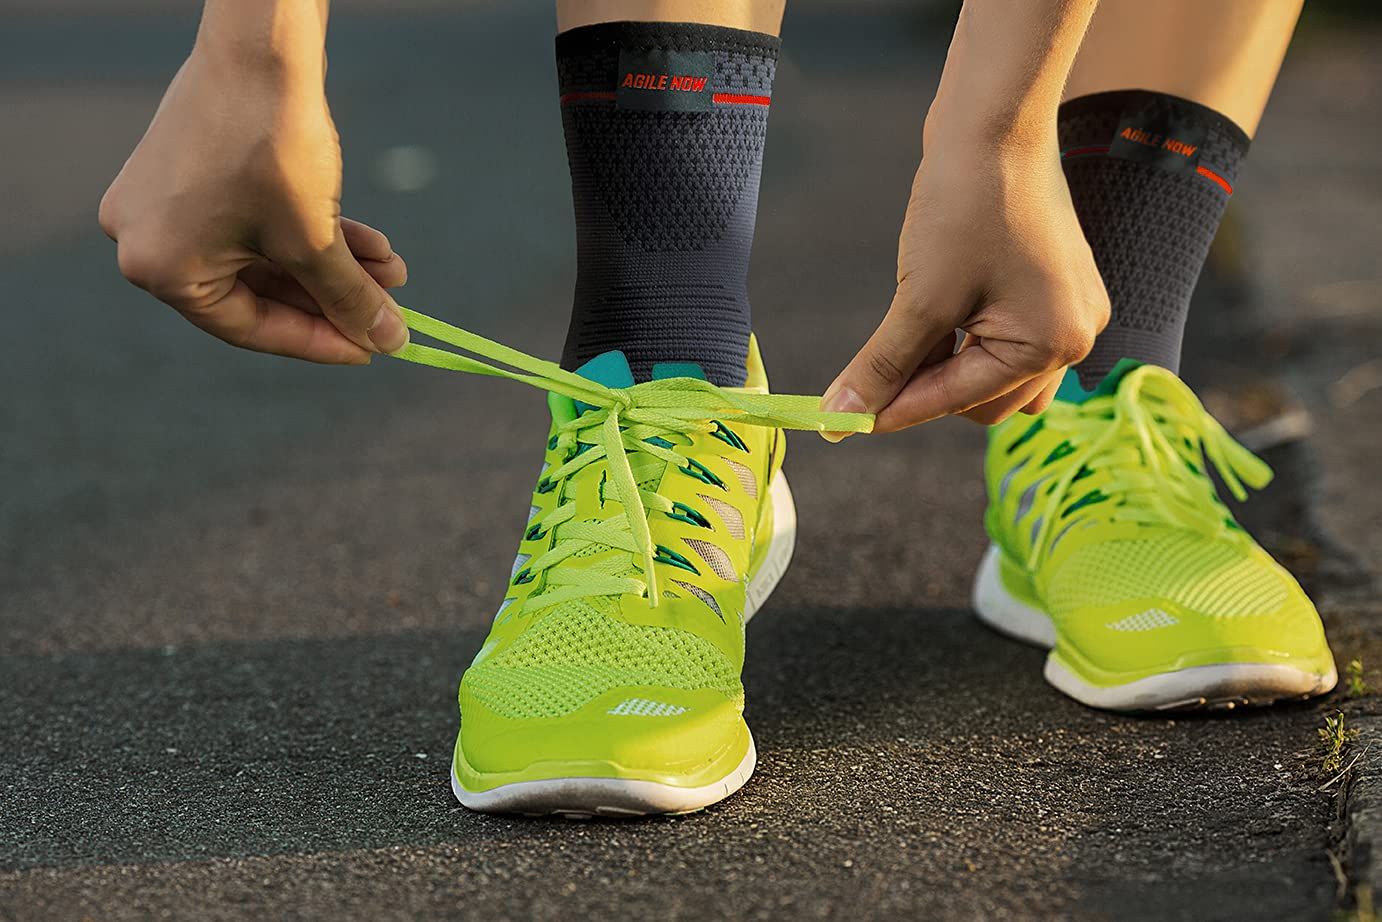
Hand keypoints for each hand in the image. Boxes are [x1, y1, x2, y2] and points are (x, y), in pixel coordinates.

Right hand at [99, 41, 408, 363]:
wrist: (263, 48)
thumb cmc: (275, 146)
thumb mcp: (315, 240)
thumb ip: (349, 300)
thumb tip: (388, 341)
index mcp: (159, 267)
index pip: (248, 327)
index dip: (319, 341)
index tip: (372, 348)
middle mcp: (147, 239)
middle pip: (260, 292)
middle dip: (334, 298)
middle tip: (390, 312)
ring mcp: (167, 201)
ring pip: (268, 255)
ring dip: (334, 266)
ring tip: (394, 271)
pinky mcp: (194, 172)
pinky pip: (259, 222)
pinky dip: (313, 234)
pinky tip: (373, 244)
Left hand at [823, 137, 1108, 433]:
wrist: (992, 122)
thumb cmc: (967, 203)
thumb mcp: (920, 298)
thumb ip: (883, 366)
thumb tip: (841, 417)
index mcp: (1054, 344)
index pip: (960, 400)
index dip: (897, 410)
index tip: (843, 423)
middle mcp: (1073, 335)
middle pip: (982, 400)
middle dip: (926, 388)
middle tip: (869, 374)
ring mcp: (1065, 310)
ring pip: (991, 375)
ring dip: (944, 367)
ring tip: (906, 331)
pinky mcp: (1048, 288)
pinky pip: (1001, 339)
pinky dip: (961, 340)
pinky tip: (930, 314)